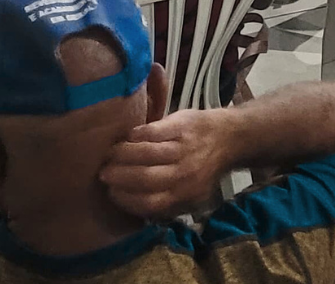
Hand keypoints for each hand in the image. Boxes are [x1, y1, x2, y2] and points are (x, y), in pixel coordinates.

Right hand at [101, 108, 233, 217]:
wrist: (230, 137)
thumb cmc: (204, 167)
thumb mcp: (192, 193)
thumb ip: (167, 202)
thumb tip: (132, 208)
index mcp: (185, 194)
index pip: (147, 203)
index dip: (124, 199)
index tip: (110, 192)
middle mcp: (184, 174)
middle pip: (143, 178)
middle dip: (118, 176)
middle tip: (104, 172)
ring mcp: (183, 148)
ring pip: (145, 153)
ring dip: (121, 154)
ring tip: (110, 154)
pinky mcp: (182, 126)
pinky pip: (152, 132)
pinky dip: (135, 135)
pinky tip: (128, 137)